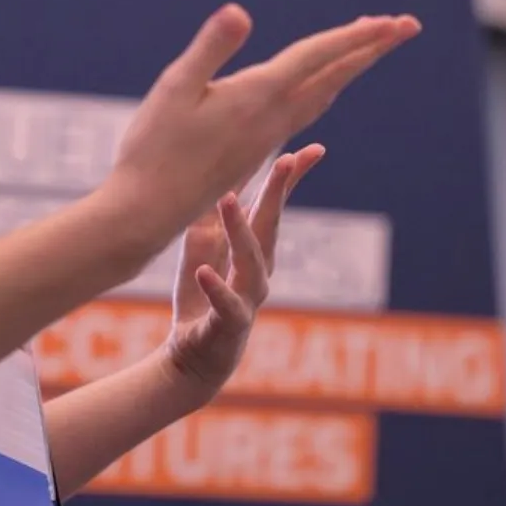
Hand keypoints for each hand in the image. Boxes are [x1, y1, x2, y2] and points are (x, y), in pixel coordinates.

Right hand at [101, 5, 417, 258]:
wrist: (149, 211)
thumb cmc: (154, 148)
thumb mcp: (175, 88)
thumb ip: (211, 49)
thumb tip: (241, 12)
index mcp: (259, 96)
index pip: (320, 57)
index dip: (358, 36)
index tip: (396, 22)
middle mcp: (273, 118)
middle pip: (334, 76)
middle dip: (370, 47)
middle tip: (406, 25)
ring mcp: (266, 137)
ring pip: (323, 95)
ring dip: (349, 67)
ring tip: (369, 46)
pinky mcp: (254, 149)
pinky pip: (305, 111)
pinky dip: (324, 88)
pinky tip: (319, 89)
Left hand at [163, 144, 325, 397]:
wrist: (191, 356)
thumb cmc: (202, 296)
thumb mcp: (202, 245)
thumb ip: (212, 213)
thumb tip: (217, 171)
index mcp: (253, 248)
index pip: (276, 208)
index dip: (292, 179)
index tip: (314, 149)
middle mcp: (259, 271)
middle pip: (271, 226)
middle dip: (278, 192)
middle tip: (285, 159)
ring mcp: (248, 298)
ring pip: (251, 262)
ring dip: (239, 229)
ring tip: (226, 198)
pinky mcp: (230, 325)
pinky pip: (226, 305)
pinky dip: (216, 287)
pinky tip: (206, 271)